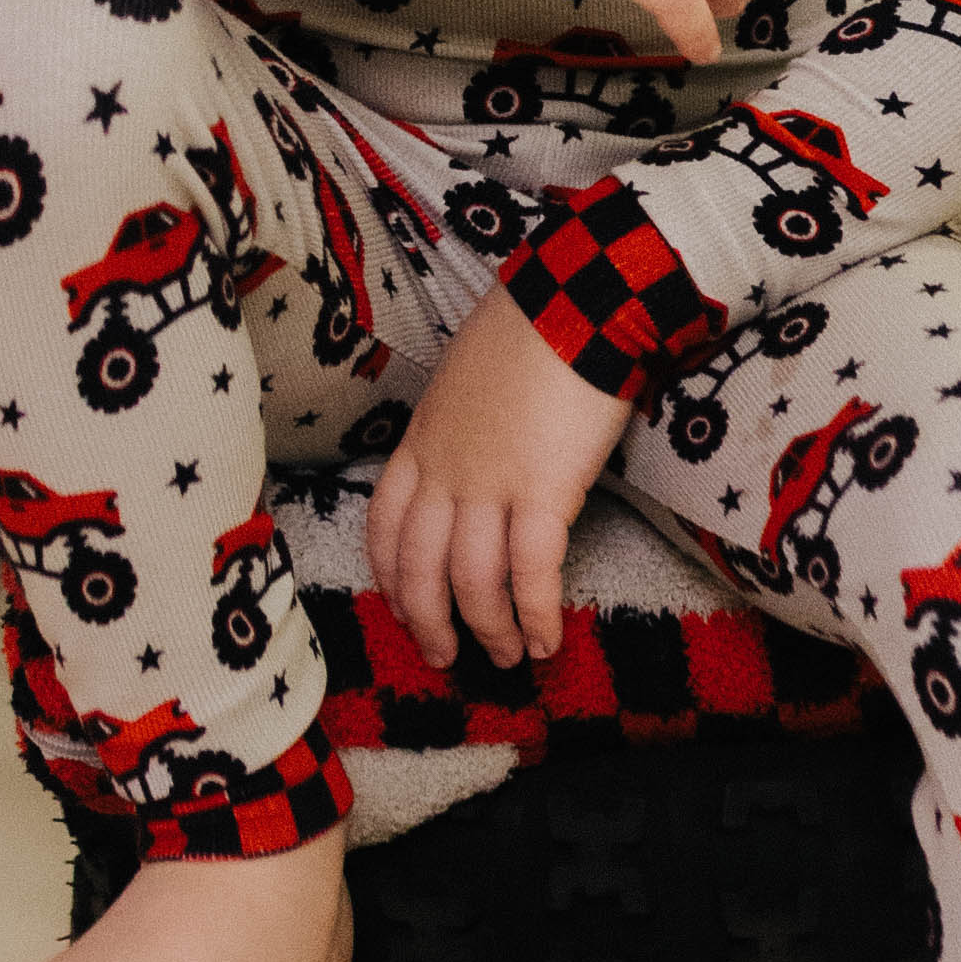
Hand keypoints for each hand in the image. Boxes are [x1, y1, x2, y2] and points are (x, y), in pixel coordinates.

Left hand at [366, 290, 632, 674]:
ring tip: (504, 657)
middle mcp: (445, 469)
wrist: (574, 304)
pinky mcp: (544, 491)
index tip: (400, 606)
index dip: (390, 576)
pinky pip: (532, 572)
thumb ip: (458, 422)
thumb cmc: (528, 328)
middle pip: (418, 566)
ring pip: (471, 580)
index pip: (386, 524)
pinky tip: (545, 641)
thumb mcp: (464, 376)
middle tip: (444, 656)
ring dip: (487, 629)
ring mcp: (490, 483)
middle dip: (428, 621)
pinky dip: (535, 615)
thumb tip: (475, 446)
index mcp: (422, 440)